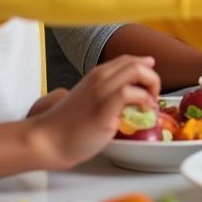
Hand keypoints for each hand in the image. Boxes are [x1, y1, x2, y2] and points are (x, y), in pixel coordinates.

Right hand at [29, 55, 159, 170]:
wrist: (48, 141)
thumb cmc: (69, 126)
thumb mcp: (92, 102)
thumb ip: (110, 95)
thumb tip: (133, 98)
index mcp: (97, 75)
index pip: (128, 60)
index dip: (145, 70)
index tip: (149, 87)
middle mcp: (100, 78)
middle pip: (137, 62)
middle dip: (153, 78)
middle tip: (152, 97)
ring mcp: (101, 91)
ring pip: (136, 70)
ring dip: (152, 86)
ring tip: (149, 105)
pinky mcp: (103, 107)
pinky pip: (129, 92)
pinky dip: (143, 99)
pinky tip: (144, 111)